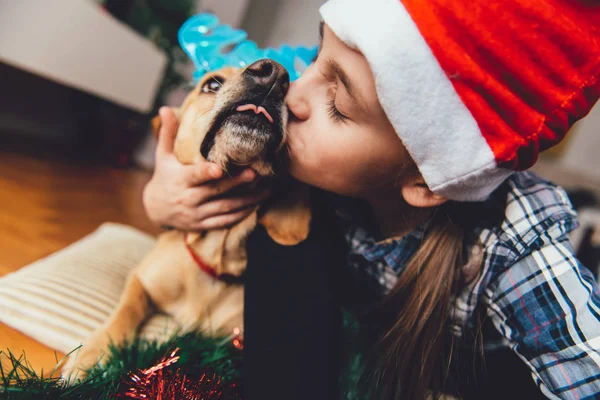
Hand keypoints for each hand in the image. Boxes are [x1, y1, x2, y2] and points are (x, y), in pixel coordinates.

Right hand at [143, 107, 270, 230]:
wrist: (156, 209)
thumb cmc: (165, 176)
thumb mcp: (163, 155)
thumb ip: (168, 133)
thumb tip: (165, 108)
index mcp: (180, 180)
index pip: (194, 176)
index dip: (206, 173)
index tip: (218, 168)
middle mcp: (188, 198)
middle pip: (216, 191)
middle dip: (236, 183)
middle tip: (255, 173)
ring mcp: (197, 214)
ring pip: (225, 208)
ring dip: (247, 200)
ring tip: (266, 189)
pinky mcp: (204, 225)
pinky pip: (226, 221)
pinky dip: (242, 214)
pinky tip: (257, 204)